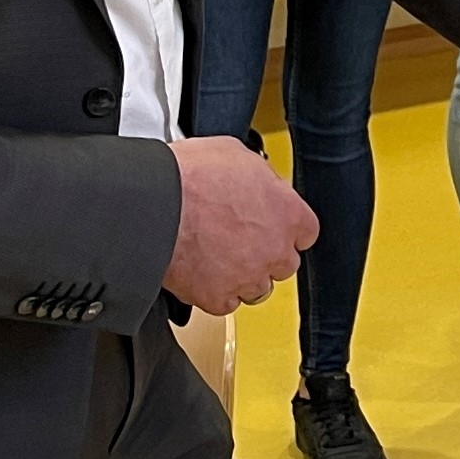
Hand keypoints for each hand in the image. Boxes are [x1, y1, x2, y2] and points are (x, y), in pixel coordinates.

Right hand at [164, 135, 317, 313]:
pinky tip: (202, 274)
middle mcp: (274, 250)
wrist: (154, 206)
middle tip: (239, 239)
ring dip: (242, 275)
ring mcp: (248, 277)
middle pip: (283, 263)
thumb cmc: (191, 177)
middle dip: (265, 254)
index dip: (286, 228)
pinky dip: (215, 292)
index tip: (273, 226)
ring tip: (218, 257)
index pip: (305, 232)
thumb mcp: (238, 155)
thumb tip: (256, 181)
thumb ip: (260, 178)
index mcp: (289, 214)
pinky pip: (225, 303)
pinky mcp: (217, 298)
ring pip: (257, 288)